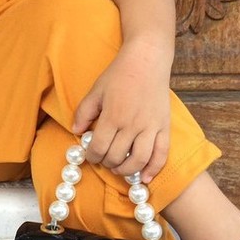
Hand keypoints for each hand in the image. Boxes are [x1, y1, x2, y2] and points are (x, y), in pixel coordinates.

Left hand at [71, 42, 171, 184]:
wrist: (147, 61)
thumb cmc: (119, 74)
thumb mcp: (96, 90)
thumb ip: (84, 112)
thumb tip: (76, 131)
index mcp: (113, 116)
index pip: (99, 147)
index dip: (92, 156)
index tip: (90, 155)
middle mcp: (132, 125)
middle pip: (116, 156)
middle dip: (106, 162)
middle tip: (103, 159)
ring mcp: (150, 127)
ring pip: (138, 160)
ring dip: (126, 170)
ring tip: (118, 168)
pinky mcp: (164, 127)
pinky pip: (161, 154)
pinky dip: (153, 169)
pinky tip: (144, 178)